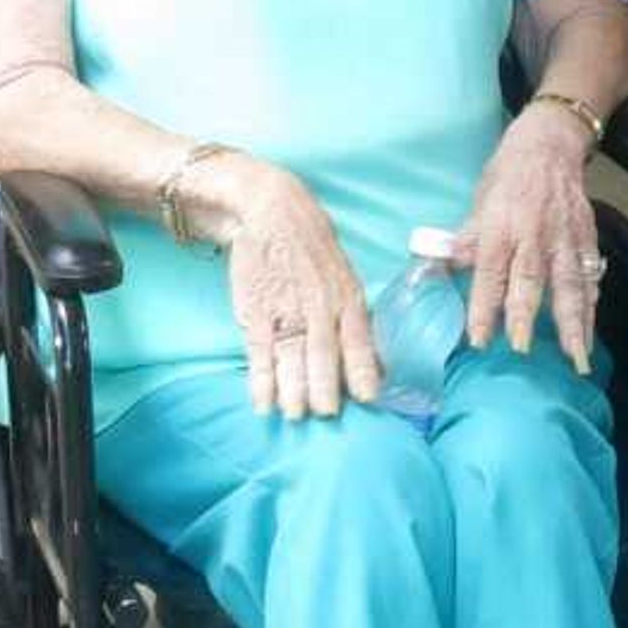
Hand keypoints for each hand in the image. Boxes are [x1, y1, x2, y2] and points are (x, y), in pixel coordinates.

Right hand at [186, 156, 377, 418]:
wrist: (271, 212)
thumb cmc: (312, 249)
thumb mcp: (343, 276)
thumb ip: (353, 316)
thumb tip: (371, 358)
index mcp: (347, 297)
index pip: (359, 340)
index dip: (364, 370)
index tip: (370, 398)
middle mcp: (319, 305)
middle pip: (324, 354)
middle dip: (326, 389)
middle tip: (326, 415)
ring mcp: (286, 309)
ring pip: (291, 357)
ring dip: (293, 391)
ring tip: (295, 415)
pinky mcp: (256, 310)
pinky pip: (259, 352)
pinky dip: (260, 380)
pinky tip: (263, 403)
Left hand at [460, 106, 605, 367]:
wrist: (550, 143)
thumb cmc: (508, 175)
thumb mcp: (480, 202)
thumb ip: (466, 241)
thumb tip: (436, 272)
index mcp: (501, 227)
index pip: (489, 274)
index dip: (483, 307)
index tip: (478, 340)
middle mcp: (533, 235)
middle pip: (529, 281)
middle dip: (525, 317)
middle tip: (521, 350)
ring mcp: (564, 238)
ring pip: (568, 285)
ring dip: (572, 323)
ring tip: (575, 357)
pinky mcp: (586, 237)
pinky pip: (589, 276)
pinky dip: (591, 304)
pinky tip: (590, 330)